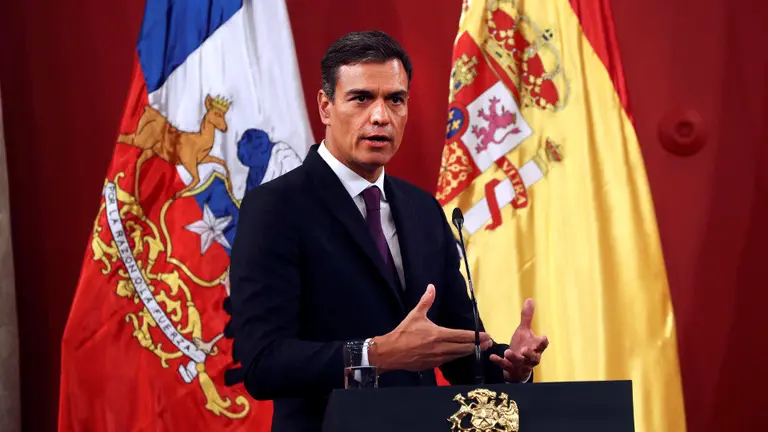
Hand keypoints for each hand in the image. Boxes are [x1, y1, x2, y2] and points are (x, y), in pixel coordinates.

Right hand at [368, 284, 492, 372]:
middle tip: (488, 343)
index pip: (462, 336)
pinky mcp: (433, 366)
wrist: (391, 352)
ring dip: (469, 352)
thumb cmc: (403, 333)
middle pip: (465, 348)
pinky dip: (456, 356)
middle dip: (478, 346)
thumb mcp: (415, 315)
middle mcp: (441, 348)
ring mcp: (437, 358)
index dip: (476, 337)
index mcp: (438, 334)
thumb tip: (431, 287)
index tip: (486, 336)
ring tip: (479, 348)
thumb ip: (426, 301)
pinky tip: (460, 354)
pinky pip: (449, 360)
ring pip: (458, 355)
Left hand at [490, 298, 548, 381]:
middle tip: (524, 350)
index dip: (543, 342)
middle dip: (529, 354)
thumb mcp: (524, 331)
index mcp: (535, 347)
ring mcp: (521, 364)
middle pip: (533, 357)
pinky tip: (492, 357)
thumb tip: (530, 300)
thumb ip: (527, 317)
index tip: (543, 337)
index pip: (542, 345)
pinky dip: (499, 362)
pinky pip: (505, 366)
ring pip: (520, 363)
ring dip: (514, 358)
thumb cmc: (523, 346)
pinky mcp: (511, 369)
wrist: (517, 366)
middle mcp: (530, 357)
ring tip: (507, 352)